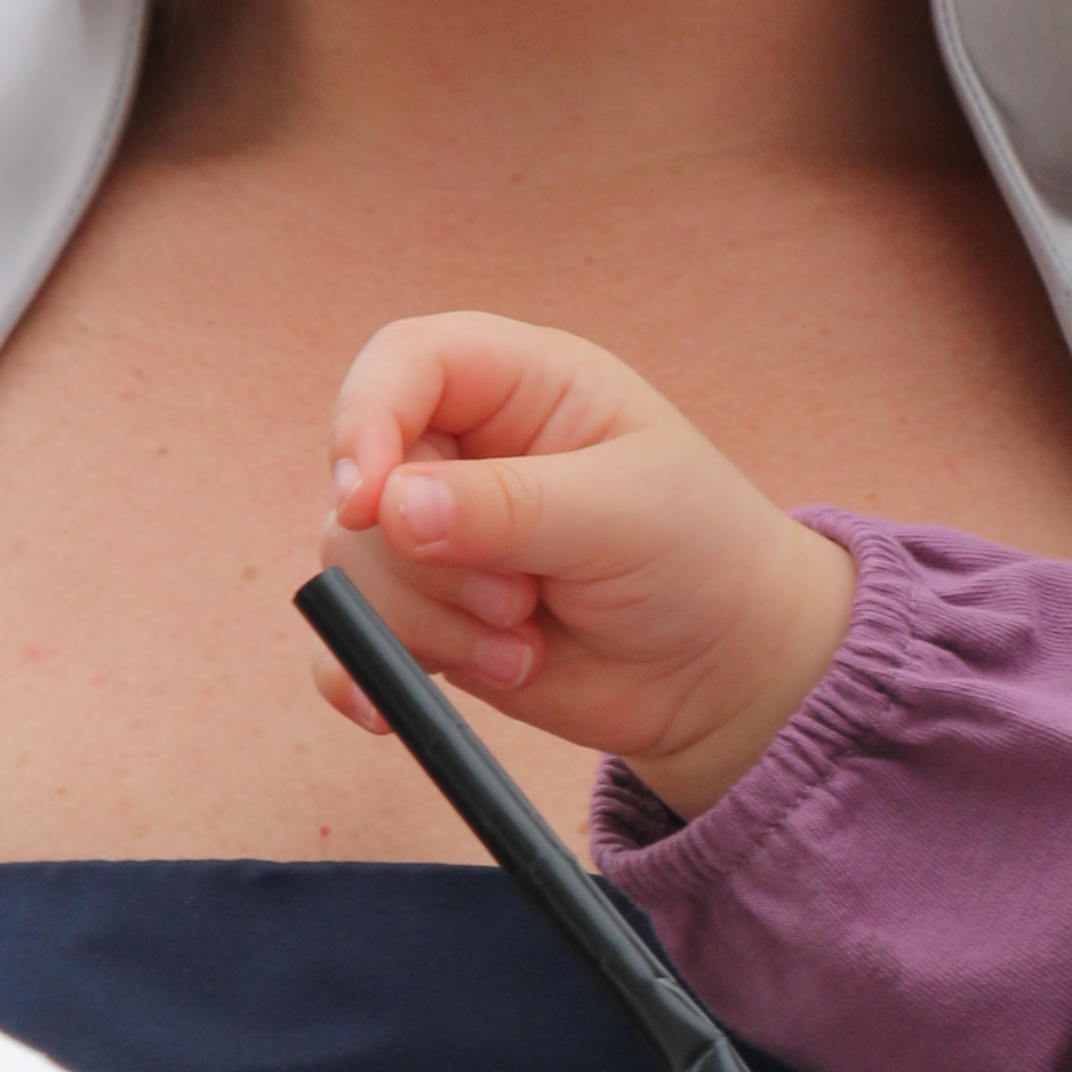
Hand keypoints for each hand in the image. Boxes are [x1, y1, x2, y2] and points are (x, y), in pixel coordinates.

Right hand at [323, 312, 854, 816]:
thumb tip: (388, 508)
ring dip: (427, 625)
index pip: (404, 363)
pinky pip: (348, 636)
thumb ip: (507, 506)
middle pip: (366, 478)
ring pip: (354, 564)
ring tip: (522, 646)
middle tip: (517, 602)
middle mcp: (464, 449)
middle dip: (427, 561)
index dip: (367, 420)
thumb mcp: (624, 512)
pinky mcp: (428, 614)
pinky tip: (387, 709)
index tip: (368, 501)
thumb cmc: (698, 556)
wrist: (722, 672)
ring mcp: (438, 535)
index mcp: (520, 384)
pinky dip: (359, 671)